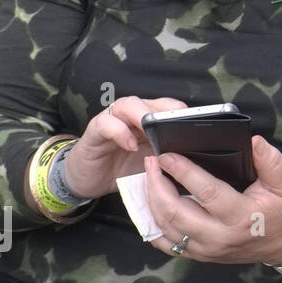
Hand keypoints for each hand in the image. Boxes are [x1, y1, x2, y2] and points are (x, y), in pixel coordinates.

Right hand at [62, 96, 188, 199]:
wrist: (89, 180)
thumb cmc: (122, 169)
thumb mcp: (150, 164)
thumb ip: (167, 155)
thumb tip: (193, 156)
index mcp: (148, 121)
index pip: (166, 106)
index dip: (179, 111)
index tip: (193, 122)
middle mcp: (131, 115)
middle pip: (150, 102)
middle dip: (163, 112)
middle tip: (173, 126)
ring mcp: (112, 120)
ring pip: (128, 104)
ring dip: (142, 116)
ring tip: (151, 131)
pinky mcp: (95, 130)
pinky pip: (106, 122)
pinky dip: (120, 131)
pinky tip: (130, 144)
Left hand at [145, 135, 281, 265]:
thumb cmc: (281, 209)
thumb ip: (271, 161)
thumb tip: (254, 142)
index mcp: (242, 217)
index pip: (207, 193)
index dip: (183, 172)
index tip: (167, 155)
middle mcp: (221, 237)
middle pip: (176, 213)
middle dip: (157, 185)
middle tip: (151, 162)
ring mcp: (207, 249)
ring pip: (166, 228)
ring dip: (151, 201)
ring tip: (148, 177)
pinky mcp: (199, 255)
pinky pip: (165, 243)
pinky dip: (152, 224)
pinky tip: (149, 204)